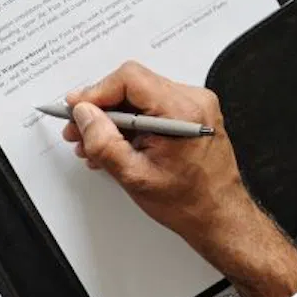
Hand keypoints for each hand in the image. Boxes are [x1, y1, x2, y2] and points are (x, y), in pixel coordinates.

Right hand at [57, 62, 296, 296]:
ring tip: (94, 143)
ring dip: (113, 117)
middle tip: (78, 130)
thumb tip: (84, 115)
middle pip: (133, 85)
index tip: (77, 109)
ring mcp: (196, 106)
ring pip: (140, 95)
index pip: (129, 79)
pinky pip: (153, 106)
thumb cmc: (189, 202)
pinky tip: (116, 144)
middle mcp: (194, 101)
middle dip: (101, 107)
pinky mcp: (193, 114)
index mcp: (182, 112)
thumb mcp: (134, 176)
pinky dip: (131, 122)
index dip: (96, 92)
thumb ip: (103, 142)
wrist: (219, 216)